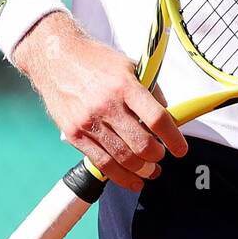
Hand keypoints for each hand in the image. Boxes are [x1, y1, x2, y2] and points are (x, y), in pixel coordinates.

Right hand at [11, 13, 188, 191]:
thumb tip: (168, 117)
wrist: (56, 58)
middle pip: (141, 144)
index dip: (173, 138)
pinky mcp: (74, 134)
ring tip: (151, 172)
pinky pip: (101, 162)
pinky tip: (131, 180)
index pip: (157, 118)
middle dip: (157, 156)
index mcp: (125, 86)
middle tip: (161, 157)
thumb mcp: (129, 66)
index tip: (181, 149)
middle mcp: (107, 105)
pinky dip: (119, 176)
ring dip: (142, 170)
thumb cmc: (96, 61)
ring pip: (122, 158)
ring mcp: (89, 122)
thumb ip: (150, 91)